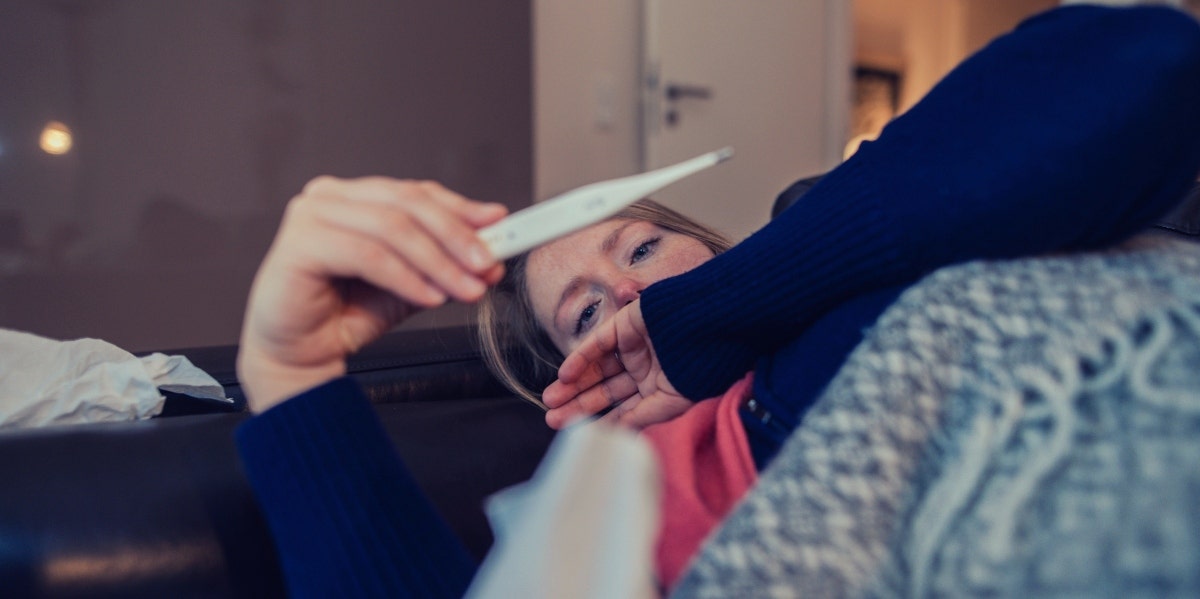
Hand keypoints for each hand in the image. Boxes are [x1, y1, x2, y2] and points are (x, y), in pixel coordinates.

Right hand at [238, 177, 506, 412]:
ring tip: (465, 288)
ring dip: (437, 261)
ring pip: (392, 228)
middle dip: (456, 235)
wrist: (302, 355)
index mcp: (355, 196)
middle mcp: (329, 196)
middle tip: (487, 263)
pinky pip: (368, 256)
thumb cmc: (347, 314)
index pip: (417, 193)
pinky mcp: (298, 245)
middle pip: (407, 204)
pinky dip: (406, 277)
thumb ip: (445, 264)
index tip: (499, 226)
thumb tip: (492, 257)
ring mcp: (310, 216)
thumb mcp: (412, 283)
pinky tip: (429, 297)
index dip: (461, 208)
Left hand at [541, 299, 693, 429]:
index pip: (623, 409)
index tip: (576, 435)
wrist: (712, 326)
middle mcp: (645, 369)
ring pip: (596, 369)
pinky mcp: (626, 325)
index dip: (600, 421)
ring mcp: (634, 347)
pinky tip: (564, 376)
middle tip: (553, 420)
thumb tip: (616, 435)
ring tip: (550, 401)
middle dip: (578, 405)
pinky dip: (580, 359)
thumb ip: (641, 418)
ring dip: (573, 385)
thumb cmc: (699, 368)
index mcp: (658, 389)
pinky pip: (597, 344)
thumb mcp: (670, 403)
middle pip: (604, 390)